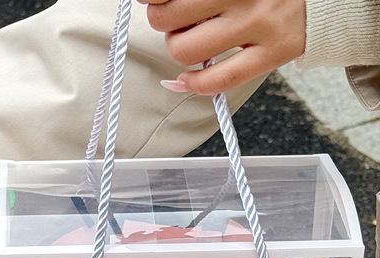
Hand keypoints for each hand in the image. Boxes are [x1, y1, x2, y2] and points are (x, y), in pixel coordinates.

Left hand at [138, 0, 306, 94]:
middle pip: (169, 18)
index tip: (153, 1)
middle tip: (179, 20)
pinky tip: (186, 78)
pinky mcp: (273, 54)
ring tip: (193, 40)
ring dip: (179, 49)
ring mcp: (260, 24)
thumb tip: (148, 0)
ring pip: (186, 51)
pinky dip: (193, 85)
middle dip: (165, 21)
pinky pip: (218, 80)